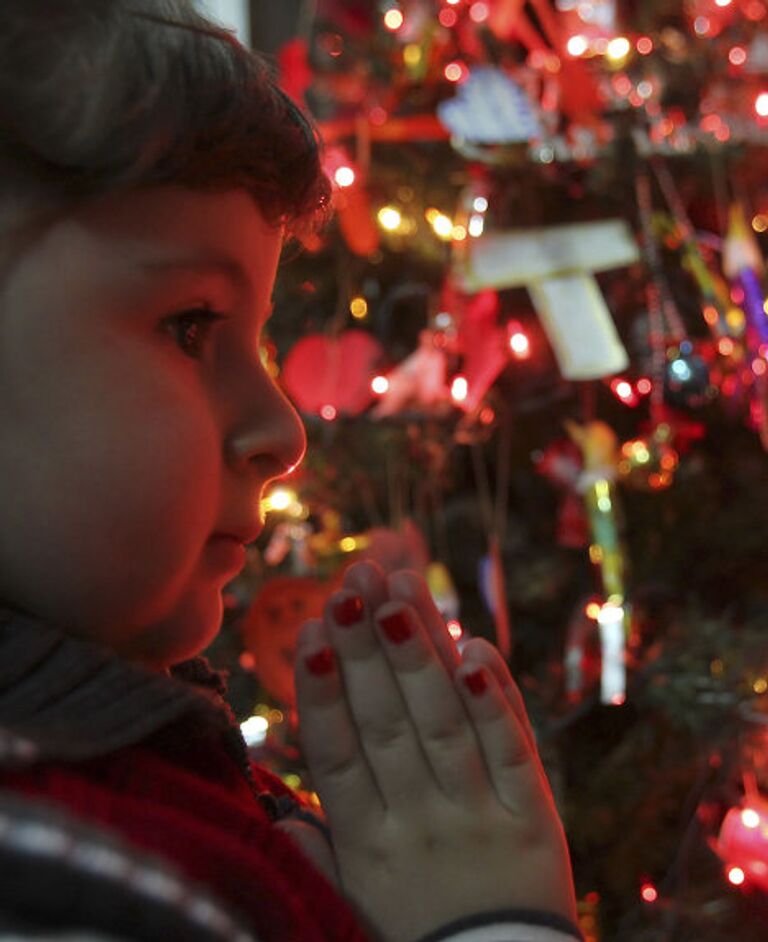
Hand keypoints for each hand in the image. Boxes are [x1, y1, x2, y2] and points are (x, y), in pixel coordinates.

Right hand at [295, 560, 576, 941]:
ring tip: (399, 593)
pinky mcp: (533, 819)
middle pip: (386, 724)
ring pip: (444, 724)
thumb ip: (318, 849)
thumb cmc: (412, 936)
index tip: (311, 631)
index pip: (337, 754)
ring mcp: (479, 817)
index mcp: (365, 842)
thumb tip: (282, 805)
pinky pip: (514, 751)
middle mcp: (419, 823)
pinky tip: (476, 649)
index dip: (322, 690)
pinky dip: (496, 700)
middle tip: (351, 583)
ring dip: (420, 655)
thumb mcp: (350, 901)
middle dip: (365, 649)